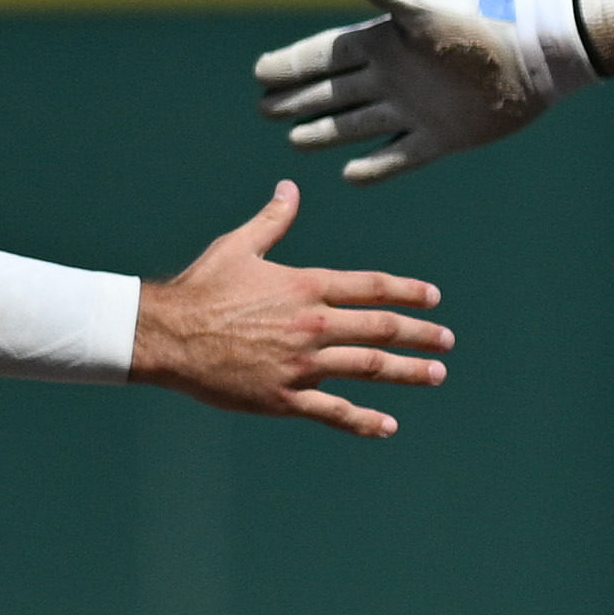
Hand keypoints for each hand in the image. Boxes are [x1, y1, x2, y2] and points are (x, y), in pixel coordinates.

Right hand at [132, 182, 451, 438]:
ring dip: (407, 372)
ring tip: (435, 375)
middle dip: (421, 335)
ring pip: (368, 367)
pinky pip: (334, 411)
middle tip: (446, 341)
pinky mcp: (284, 398)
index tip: (432, 298)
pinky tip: (388, 426)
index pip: (371, 287)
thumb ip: (273, 220)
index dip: (407, 292)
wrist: (167, 336)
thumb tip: (290, 188)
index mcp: (306, 286)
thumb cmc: (202, 288)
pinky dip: (364, 420)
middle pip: (382, 329)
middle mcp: (312, 325)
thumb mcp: (239, 246)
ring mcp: (301, 364)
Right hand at [251, 0, 580, 184]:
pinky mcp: (440, 138)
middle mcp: (394, 77)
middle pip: (332, 92)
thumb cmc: (478, 24)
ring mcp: (414, 110)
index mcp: (384, 43)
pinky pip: (397, 156)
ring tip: (295, 140)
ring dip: (325, 133)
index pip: (324, 56)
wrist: (533, 56)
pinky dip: (374, 167)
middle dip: (297, 100)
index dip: (291, 64)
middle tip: (264, 109)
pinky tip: (349, 175)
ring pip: (356, 125)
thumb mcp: (422, 6)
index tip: (259, 73)